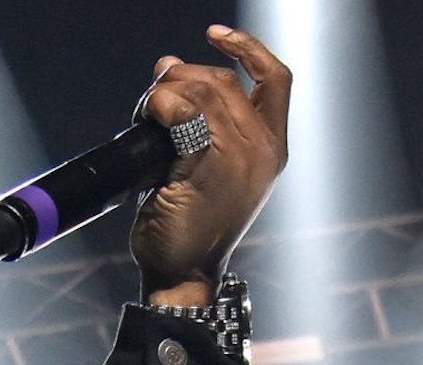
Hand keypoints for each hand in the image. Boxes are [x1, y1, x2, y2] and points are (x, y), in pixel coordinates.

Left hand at [130, 25, 291, 305]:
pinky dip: (160, 106)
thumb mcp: (211, 169)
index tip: (215, 35)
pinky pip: (183, 114)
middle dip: (180, 78)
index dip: (248, 48)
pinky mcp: (207, 167)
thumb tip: (168, 66)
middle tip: (152, 101)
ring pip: (201, 91)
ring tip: (146, 117)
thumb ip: (202, 121)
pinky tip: (148, 119)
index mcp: (273, 147)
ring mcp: (238, 157)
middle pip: (222, 80)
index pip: (276, 77)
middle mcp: (264, 148)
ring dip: (164, 94)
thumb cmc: (191, 224)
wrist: (184, 270)